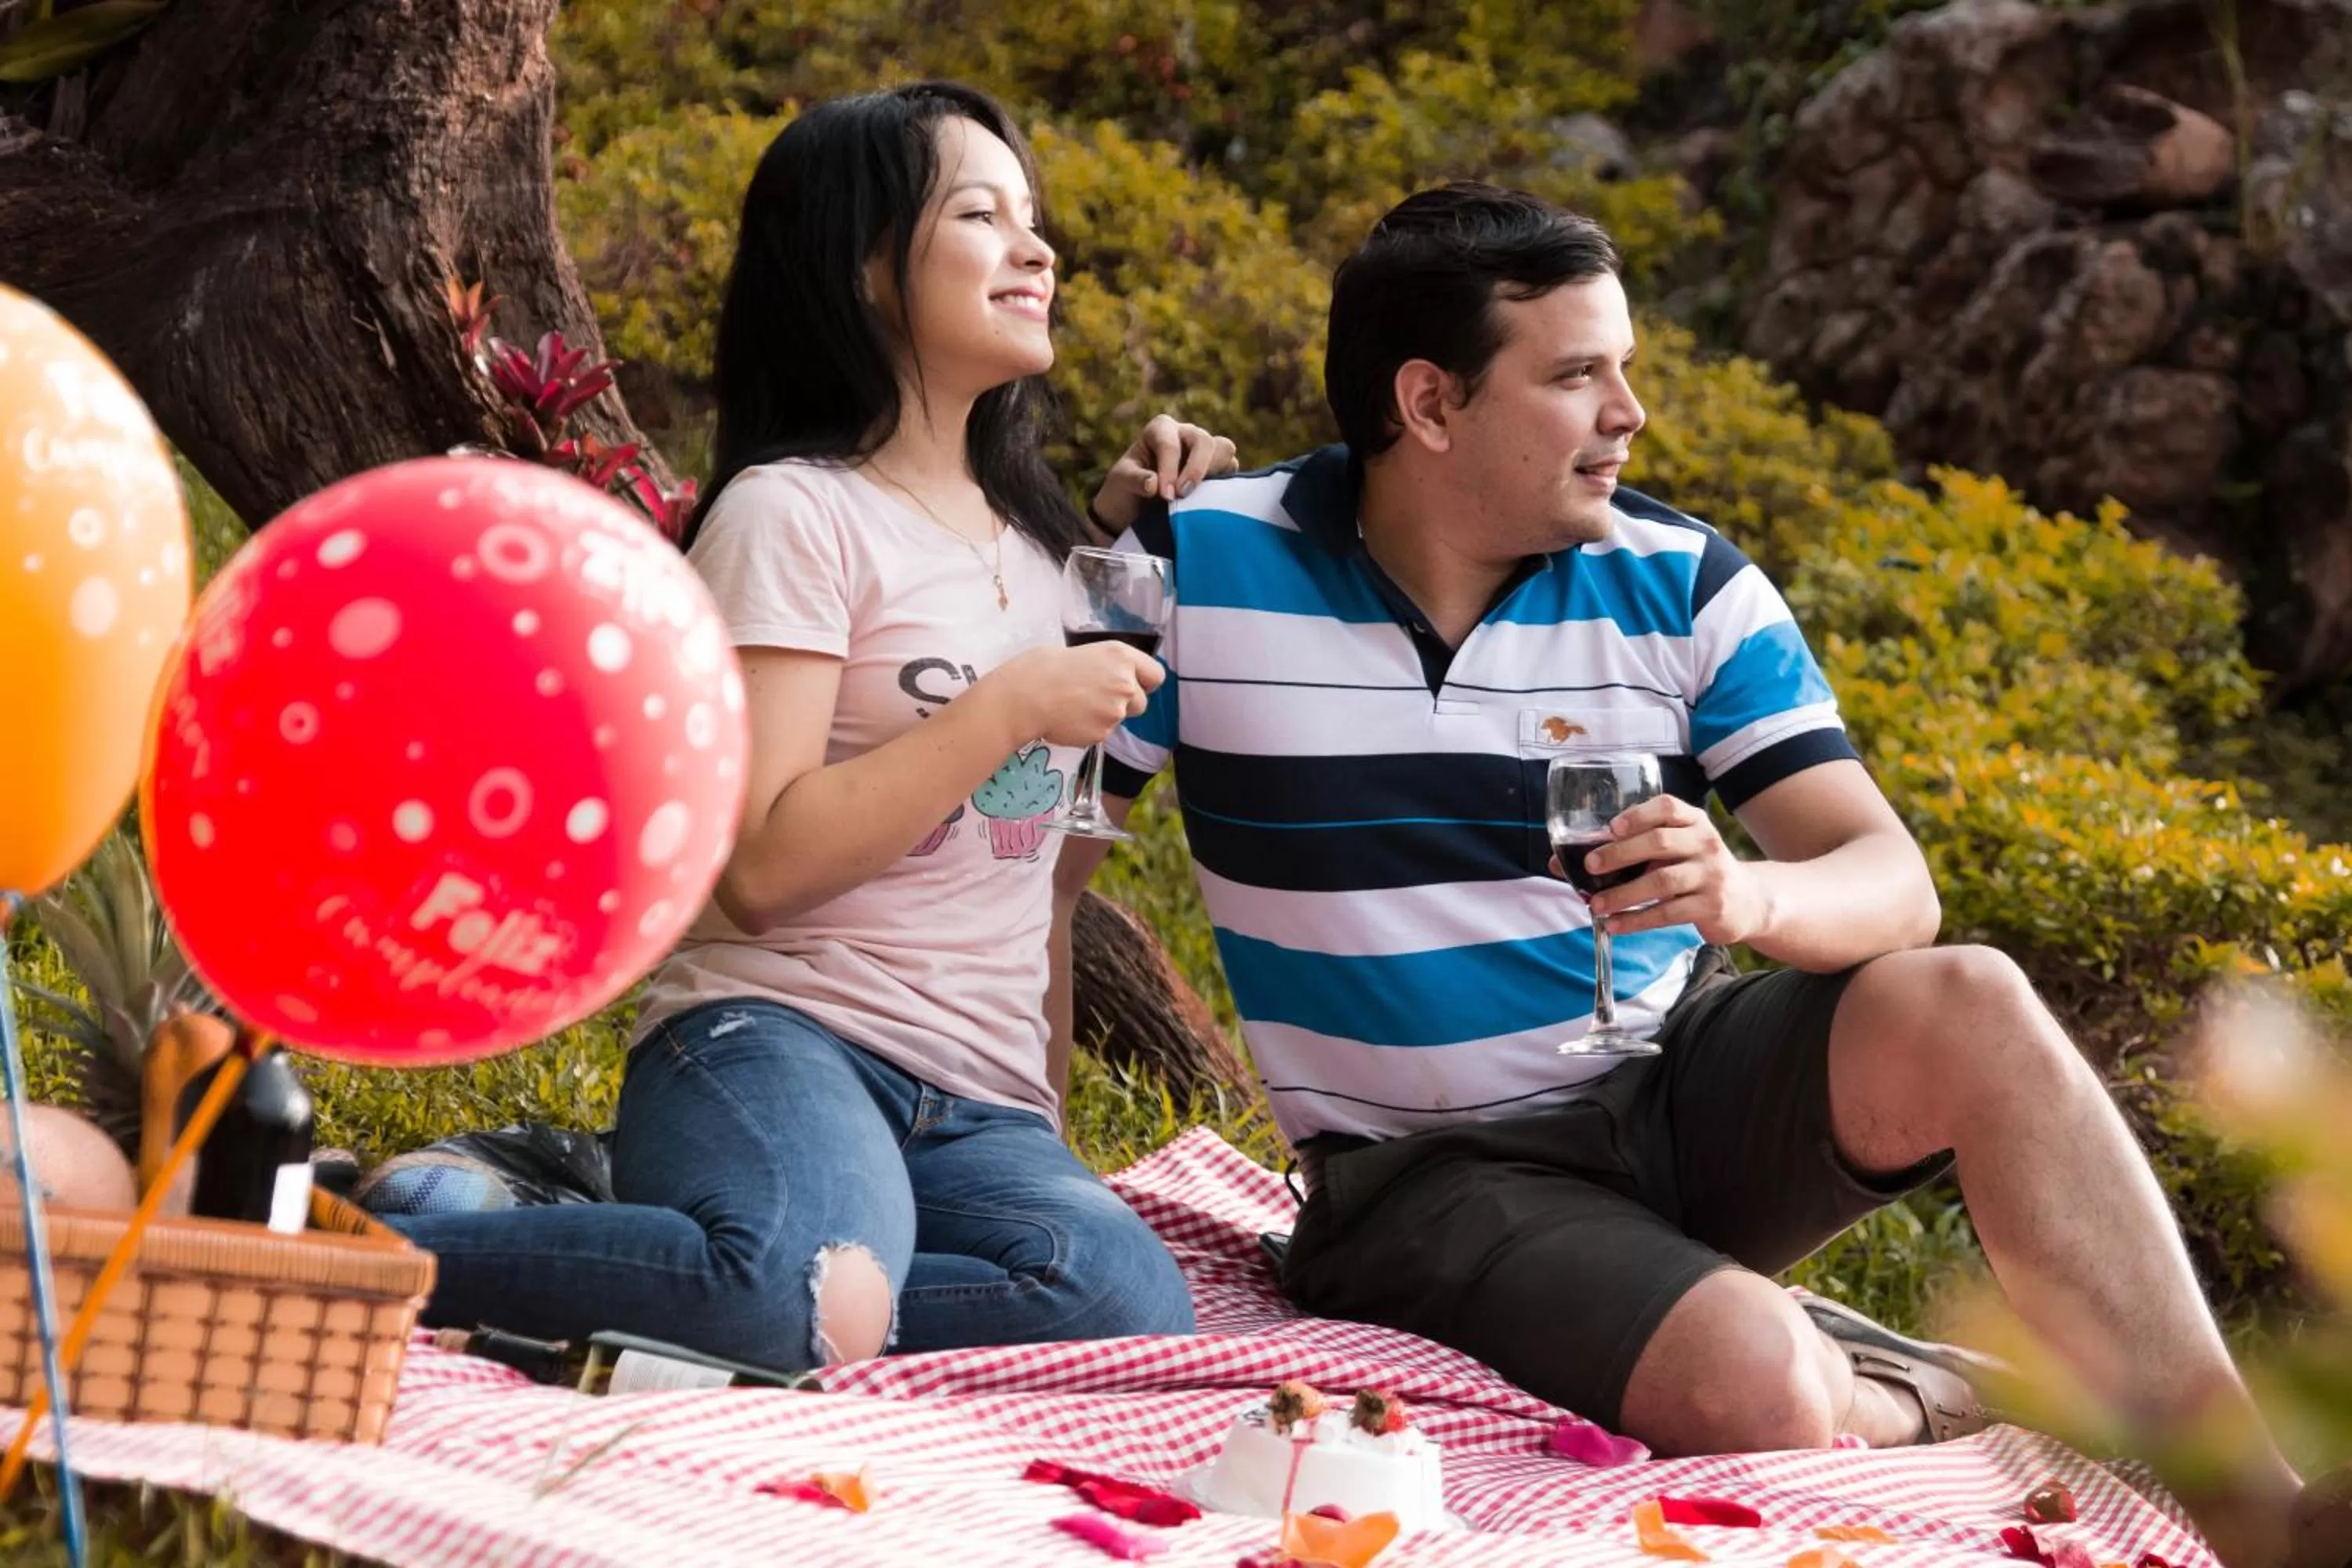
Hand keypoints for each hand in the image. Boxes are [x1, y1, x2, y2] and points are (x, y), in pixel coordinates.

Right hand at [991, 641, 1164, 748]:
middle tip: (1096, 700)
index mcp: (1120, 656)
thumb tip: (1104, 675)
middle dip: (1125, 704)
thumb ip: (1102, 666)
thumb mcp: (1079, 653)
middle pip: (1142, 703)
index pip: (1156, 675)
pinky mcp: (1103, 733)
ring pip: (1120, 719)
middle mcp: (1126, 683)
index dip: (1146, 682)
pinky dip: (1089, 729)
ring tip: (1075, 708)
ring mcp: (1116, 711)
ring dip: (1105, 717)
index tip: (1135, 685)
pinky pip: (1102, 733)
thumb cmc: (1041, 667)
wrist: (1023, 697)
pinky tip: (1068, 719)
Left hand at [1089, 414, 1237, 534]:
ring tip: (1196, 497)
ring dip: (1214, 473)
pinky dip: (1224, 485)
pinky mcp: (1218, 470)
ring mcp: (1204, 451)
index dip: (1169, 469)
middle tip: (1182, 494)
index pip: (1170, 444)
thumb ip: (1135, 480)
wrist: (1134, 510)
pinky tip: (1207, 501)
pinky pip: (1232, 471)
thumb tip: (1154, 484)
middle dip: (1195, 468)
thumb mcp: (1121, 483)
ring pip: (1224, 450)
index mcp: (1160, 429)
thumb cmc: (1125, 490)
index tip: (1165, 495)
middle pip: (1204, 441)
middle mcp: (1186, 434)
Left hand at [1573, 795, 1771, 944]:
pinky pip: (1668, 913)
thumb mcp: (1673, 851)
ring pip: (1662, 881)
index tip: (1611, 827)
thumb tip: (1559, 862)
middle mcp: (1705, 843)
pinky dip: (1637, 920)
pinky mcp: (1712, 905)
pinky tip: (1615, 925)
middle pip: (1660, 842)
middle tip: (1591, 866)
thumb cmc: (1694, 869)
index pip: (1667, 807)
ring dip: (1624, 894)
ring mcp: (1711, 874)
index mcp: (1692, 821)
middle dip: (1620, 854)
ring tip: (1595, 905)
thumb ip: (1627, 851)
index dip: (1638, 814)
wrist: (1746, 900)